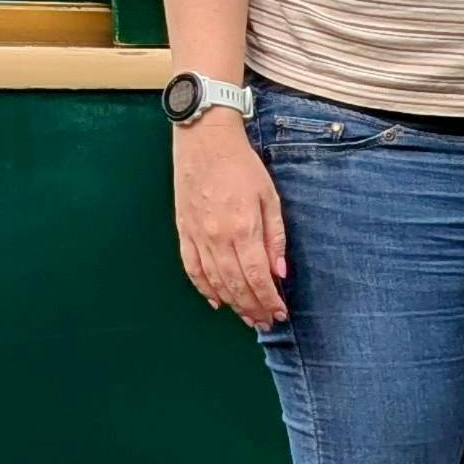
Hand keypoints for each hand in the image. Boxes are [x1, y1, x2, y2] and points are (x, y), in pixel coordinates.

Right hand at [172, 115, 288, 325]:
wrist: (204, 141)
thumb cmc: (242, 165)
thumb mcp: (270, 197)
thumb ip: (275, 237)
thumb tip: (279, 272)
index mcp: (243, 227)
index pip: (258, 276)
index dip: (268, 300)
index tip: (279, 313)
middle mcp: (218, 237)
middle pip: (236, 285)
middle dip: (252, 308)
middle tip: (264, 323)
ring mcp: (197, 236)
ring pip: (214, 282)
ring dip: (232, 304)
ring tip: (246, 317)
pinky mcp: (183, 232)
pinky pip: (192, 268)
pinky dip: (204, 289)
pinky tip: (216, 301)